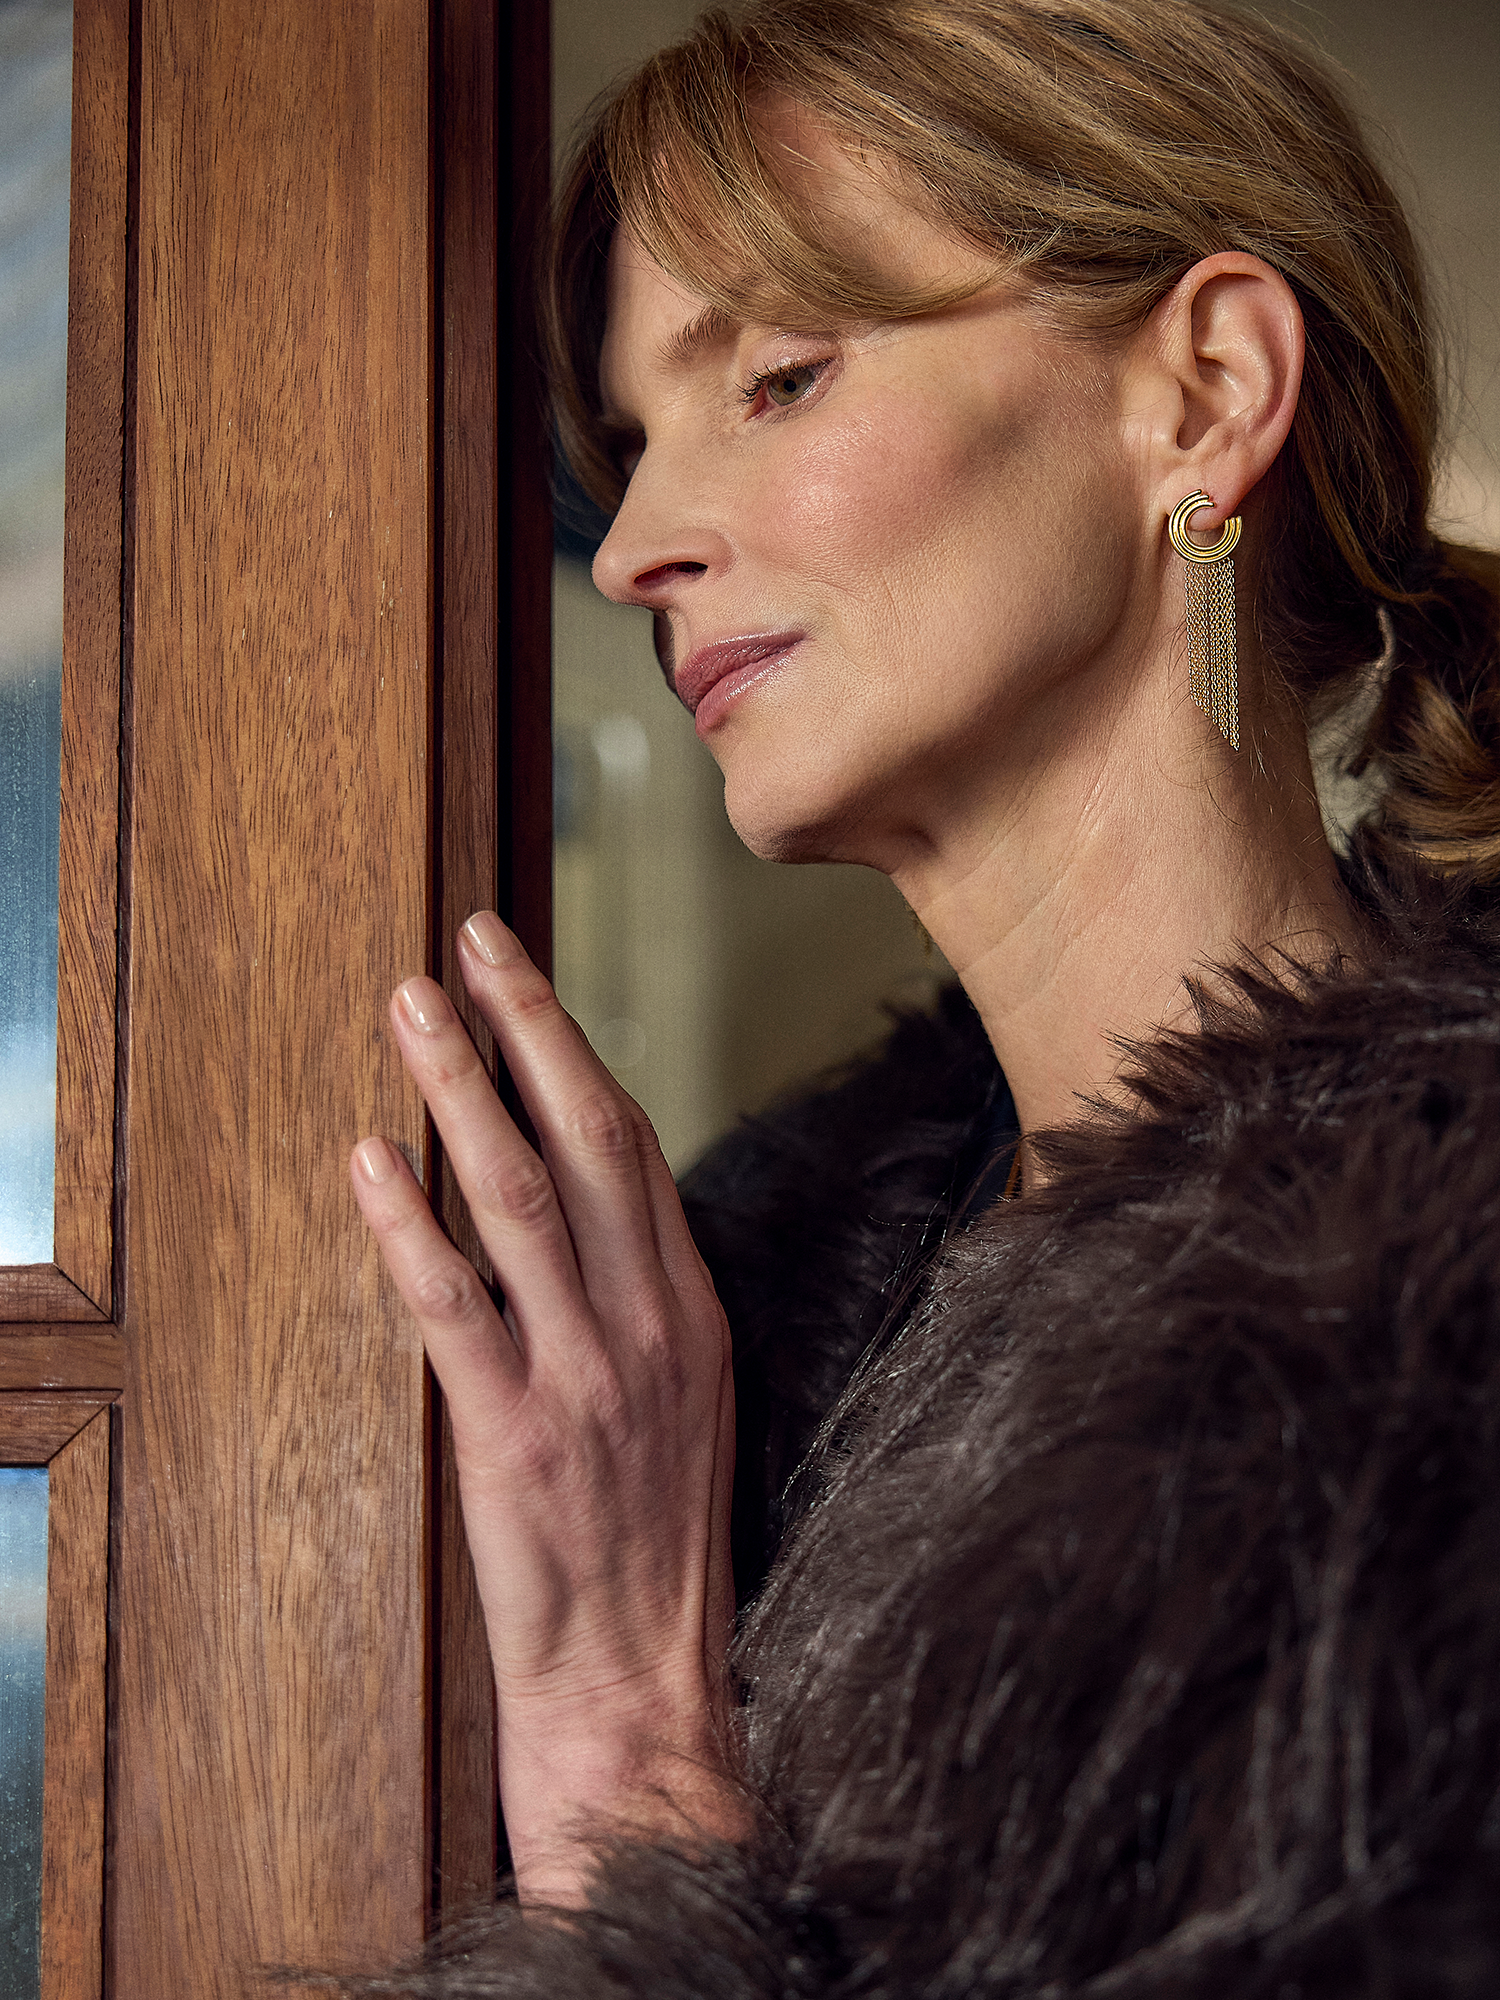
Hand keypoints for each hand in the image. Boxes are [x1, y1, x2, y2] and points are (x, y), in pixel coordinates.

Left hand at [350, 911, 739, 1902]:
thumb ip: (642, 1303)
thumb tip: (582, 1210)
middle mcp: (651, 1325)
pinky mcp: (519, 1438)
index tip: (523, 978)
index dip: (574, 1050)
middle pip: (588, 1141)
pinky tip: (369, 1161)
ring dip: (463, 1094)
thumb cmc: (656, 1550)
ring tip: (411, 1011)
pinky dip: (410, 1227)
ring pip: (523, 1202)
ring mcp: (589, 1378)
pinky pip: (458, 1310)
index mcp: (692, 1310)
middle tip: (471, 941)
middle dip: (527, 1029)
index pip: (634, 1146)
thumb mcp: (684, 1406)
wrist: (647, 1688)